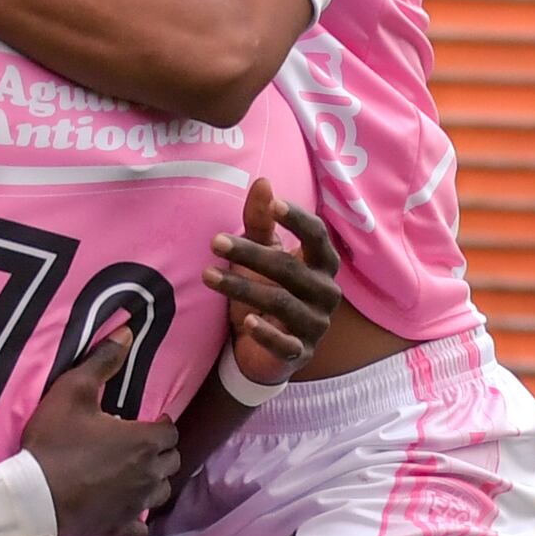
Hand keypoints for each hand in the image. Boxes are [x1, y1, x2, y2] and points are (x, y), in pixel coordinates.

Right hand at [19, 325, 181, 535]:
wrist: (32, 495)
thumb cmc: (54, 441)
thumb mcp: (72, 391)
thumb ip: (102, 361)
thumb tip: (127, 331)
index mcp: (144, 441)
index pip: (171, 432)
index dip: (161, 427)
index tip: (148, 424)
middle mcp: (149, 474)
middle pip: (171, 463)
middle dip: (159, 454)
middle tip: (138, 448)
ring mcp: (137, 505)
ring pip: (160, 493)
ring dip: (152, 483)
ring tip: (134, 477)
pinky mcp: (121, 529)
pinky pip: (141, 527)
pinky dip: (136, 519)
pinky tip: (124, 511)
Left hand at [208, 183, 342, 386]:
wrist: (264, 347)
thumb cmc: (267, 289)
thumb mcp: (263, 253)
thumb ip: (261, 222)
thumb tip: (263, 182)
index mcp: (322, 263)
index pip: (317, 236)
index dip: (297, 220)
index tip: (273, 204)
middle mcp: (326, 292)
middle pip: (290, 269)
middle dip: (252, 254)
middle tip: (215, 241)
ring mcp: (316, 324)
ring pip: (282, 303)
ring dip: (243, 288)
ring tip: (208, 276)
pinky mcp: (300, 353)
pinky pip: (286, 343)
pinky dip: (267, 334)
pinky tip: (246, 322)